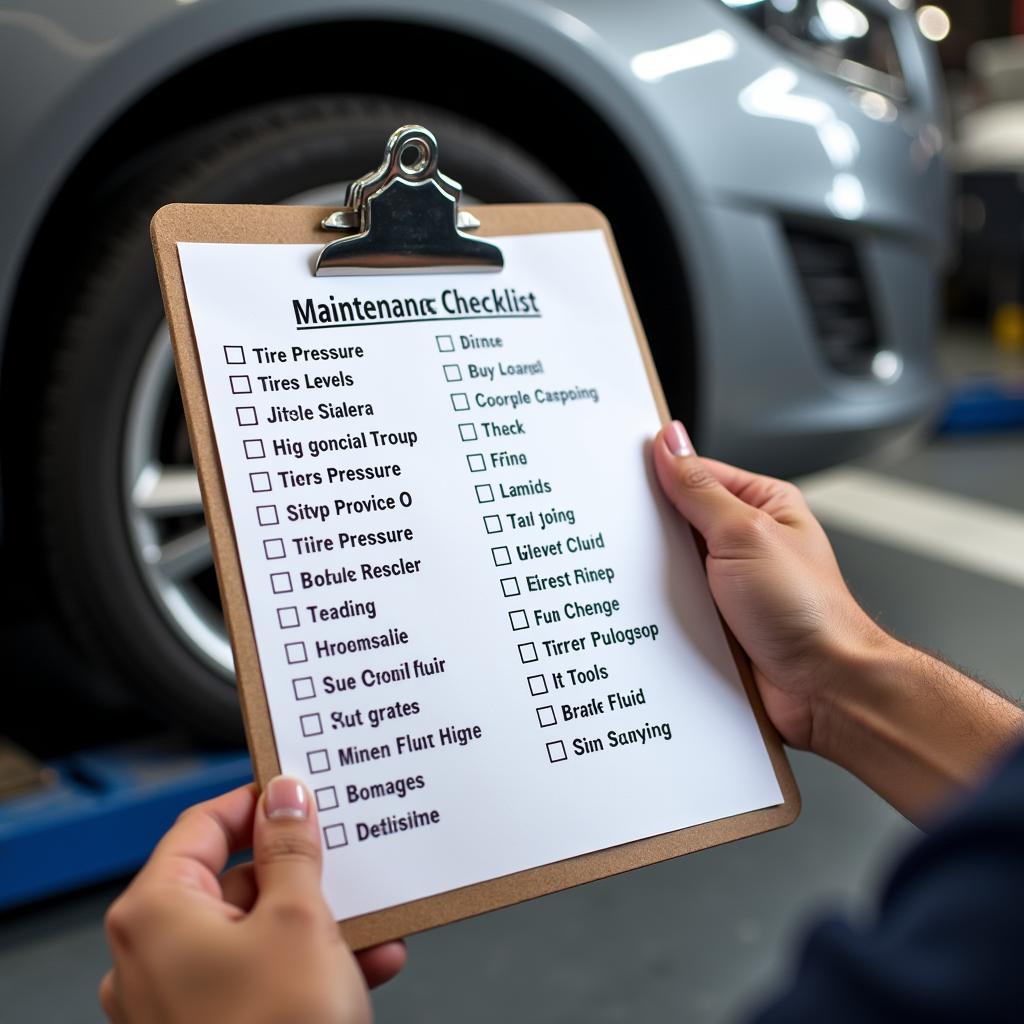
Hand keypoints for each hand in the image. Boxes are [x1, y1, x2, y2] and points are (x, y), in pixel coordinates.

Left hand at [100, 778, 405, 1023]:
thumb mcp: (298, 919)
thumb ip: (292, 848)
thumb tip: (286, 796)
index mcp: (156, 912)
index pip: (204, 824)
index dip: (258, 801)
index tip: (301, 789)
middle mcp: (153, 953)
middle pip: (235, 881)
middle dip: (304, 872)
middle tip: (348, 855)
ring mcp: (178, 998)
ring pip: (255, 932)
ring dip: (320, 921)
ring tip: (374, 916)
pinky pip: (261, 976)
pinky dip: (309, 963)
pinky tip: (368, 960)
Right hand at [653, 422, 1023, 823]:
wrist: (824, 689)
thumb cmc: (807, 610)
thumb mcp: (744, 534)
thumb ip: (701, 490)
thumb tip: (671, 444)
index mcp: (762, 505)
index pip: (696, 473)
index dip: (656, 472)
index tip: (615, 473)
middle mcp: (744, 542)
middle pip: (677, 521)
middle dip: (647, 529)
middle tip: (610, 528)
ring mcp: (728, 584)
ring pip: (669, 568)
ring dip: (650, 576)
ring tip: (623, 574)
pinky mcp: (714, 623)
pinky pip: (672, 607)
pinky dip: (656, 610)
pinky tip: (637, 611)